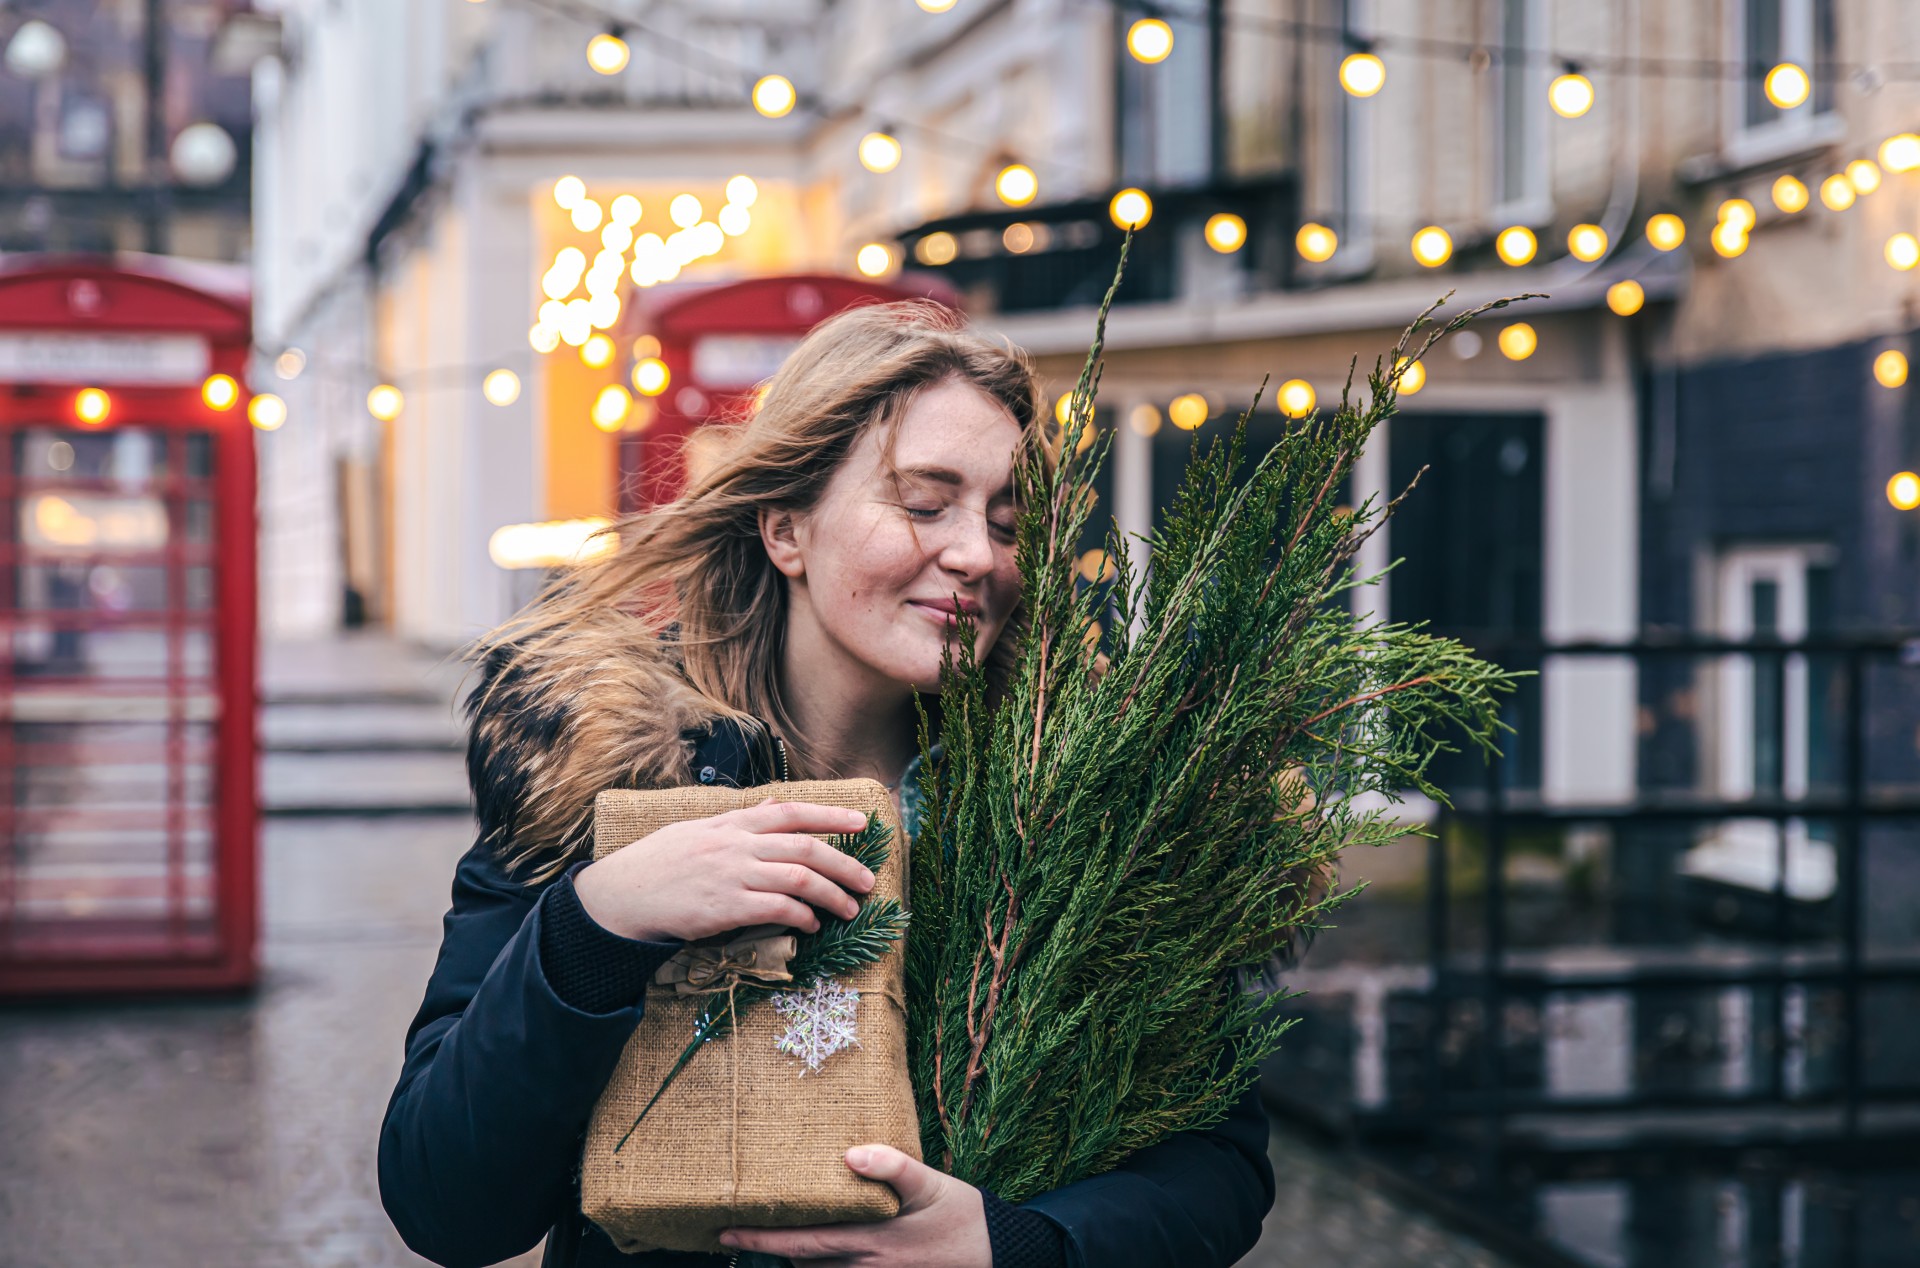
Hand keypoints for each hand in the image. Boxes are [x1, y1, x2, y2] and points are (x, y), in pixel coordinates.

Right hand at [573, 797, 874, 942]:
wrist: (622, 895)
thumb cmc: (659, 863)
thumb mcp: (697, 830)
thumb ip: (738, 822)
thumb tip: (772, 809)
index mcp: (732, 823)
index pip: (791, 812)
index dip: (830, 815)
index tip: (861, 821)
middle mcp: (737, 844)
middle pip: (806, 848)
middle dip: (844, 863)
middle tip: (867, 880)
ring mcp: (732, 874)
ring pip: (799, 879)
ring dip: (832, 895)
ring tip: (849, 909)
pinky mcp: (726, 907)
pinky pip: (778, 908)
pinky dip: (802, 916)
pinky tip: (812, 925)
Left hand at [718, 1144, 991, 1266]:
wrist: (998, 1254)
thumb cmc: (962, 1214)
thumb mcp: (932, 1182)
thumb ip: (894, 1166)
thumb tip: (851, 1153)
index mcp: (870, 1240)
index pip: (803, 1242)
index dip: (761, 1238)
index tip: (724, 1232)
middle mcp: (865, 1266)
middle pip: (803, 1263)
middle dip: (769, 1249)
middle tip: (735, 1230)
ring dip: (796, 1258)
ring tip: (772, 1237)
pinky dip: (821, 1267)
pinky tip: (814, 1253)